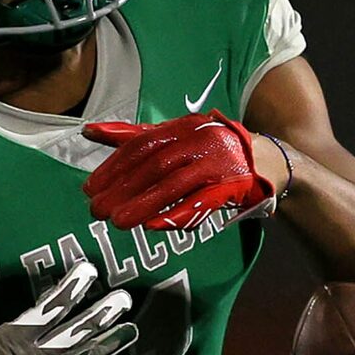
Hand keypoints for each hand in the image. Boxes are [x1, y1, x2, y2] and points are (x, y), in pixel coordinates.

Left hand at [82, 111, 275, 231]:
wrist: (265, 159)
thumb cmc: (209, 149)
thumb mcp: (173, 136)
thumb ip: (132, 136)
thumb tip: (89, 130)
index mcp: (180, 128)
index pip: (141, 146)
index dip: (113, 167)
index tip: (89, 188)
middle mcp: (198, 141)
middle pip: (154, 166)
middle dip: (123, 189)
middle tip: (97, 210)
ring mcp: (216, 163)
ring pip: (175, 184)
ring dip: (144, 204)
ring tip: (118, 223)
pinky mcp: (232, 186)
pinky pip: (202, 201)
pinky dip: (178, 214)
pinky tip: (154, 226)